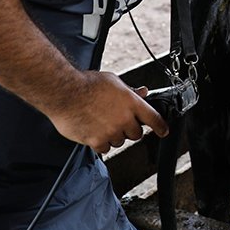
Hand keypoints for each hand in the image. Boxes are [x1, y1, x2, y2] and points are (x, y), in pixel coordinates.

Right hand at [49, 72, 169, 153]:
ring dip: (114, 135)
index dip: (161, 127)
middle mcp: (124, 119)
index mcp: (131, 103)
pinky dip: (101, 142)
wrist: (65, 92)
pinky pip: (105, 148)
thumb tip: (142, 92)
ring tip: (101, 122)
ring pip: (120, 141)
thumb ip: (130, 90)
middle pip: (136, 134)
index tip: (163, 131)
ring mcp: (111, 132)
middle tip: (118, 121)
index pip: (154, 118)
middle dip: (130, 129)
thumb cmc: (87, 84)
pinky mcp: (97, 141)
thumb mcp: (114, 81)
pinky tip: (94, 131)